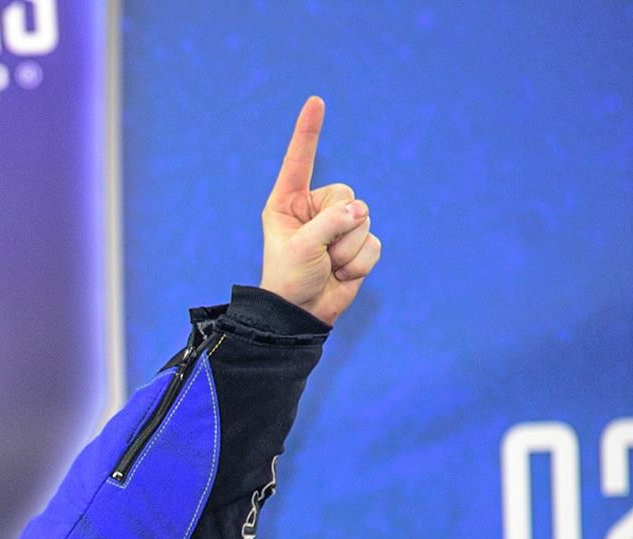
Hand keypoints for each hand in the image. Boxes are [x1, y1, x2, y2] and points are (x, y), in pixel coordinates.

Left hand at [258, 97, 381, 324]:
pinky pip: (372, 243)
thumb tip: (360, 211)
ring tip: (327, 266)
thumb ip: (329, 224)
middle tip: (318, 253)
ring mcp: (338, 225)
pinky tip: (341, 274)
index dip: (308, 132)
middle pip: (345, 195)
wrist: (301, 315)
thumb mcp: (301, 248)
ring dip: (346, 250)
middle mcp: (314, 209)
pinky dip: (358, 263)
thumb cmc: (289, 280)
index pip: (300, 161)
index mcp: (288, 202)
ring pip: (362, 220)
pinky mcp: (357, 243)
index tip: (315, 101)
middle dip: (335, 227)